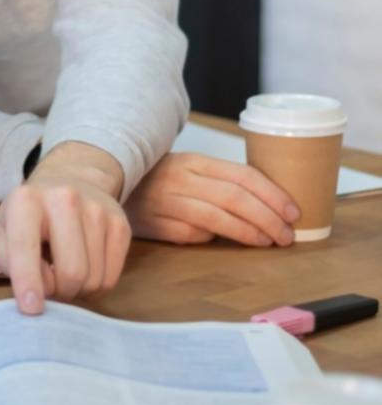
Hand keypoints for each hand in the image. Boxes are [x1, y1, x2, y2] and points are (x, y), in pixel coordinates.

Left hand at [0, 142, 130, 314]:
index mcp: (26, 200)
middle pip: (71, 272)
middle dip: (60, 292)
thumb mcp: (6, 231)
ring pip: (94, 280)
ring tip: (64, 270)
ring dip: (77, 290)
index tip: (31, 308)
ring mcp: (97, 210)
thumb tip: (40, 289)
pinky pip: (111, 278)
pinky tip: (84, 266)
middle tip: (51, 285)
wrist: (71, 180)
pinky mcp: (120, 224)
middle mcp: (64, 199)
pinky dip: (95, 285)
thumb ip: (11, 261)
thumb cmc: (30, 214)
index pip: (26, 247)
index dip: (28, 281)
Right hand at [125, 152, 298, 245]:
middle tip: (287, 235)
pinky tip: (227, 243)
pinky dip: (212, 240)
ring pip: (217, 219)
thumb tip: (268, 206)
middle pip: (235, 198)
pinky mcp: (155, 224)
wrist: (110, 182)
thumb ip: (221, 182)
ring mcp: (166, 202)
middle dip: (268, 219)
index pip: (243, 175)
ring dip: (249, 233)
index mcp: (195, 161)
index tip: (293, 212)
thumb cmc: (161, 181)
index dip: (273, 195)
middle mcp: (180, 178)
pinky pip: (192, 235)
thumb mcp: (190, 170)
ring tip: (267, 241)